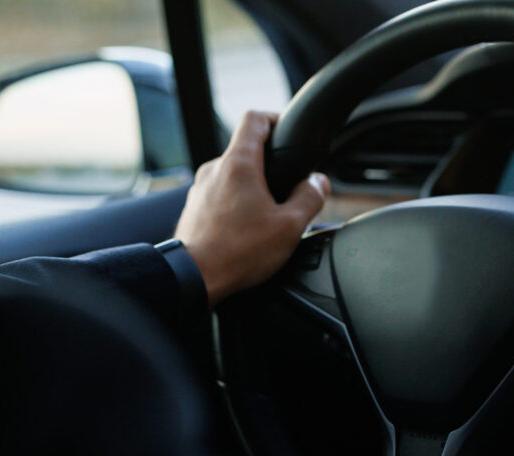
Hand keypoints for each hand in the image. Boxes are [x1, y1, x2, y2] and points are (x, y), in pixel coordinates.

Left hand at [174, 110, 330, 306]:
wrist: (195, 278)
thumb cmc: (239, 252)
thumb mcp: (289, 226)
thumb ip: (310, 198)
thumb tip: (319, 183)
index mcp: (238, 164)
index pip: (255, 119)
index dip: (275, 119)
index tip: (288, 132)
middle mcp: (214, 170)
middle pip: (245, 150)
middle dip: (269, 164)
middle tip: (288, 186)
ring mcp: (200, 189)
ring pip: (232, 175)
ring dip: (252, 187)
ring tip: (269, 214)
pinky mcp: (194, 209)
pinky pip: (220, 196)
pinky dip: (236, 204)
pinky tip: (248, 229)